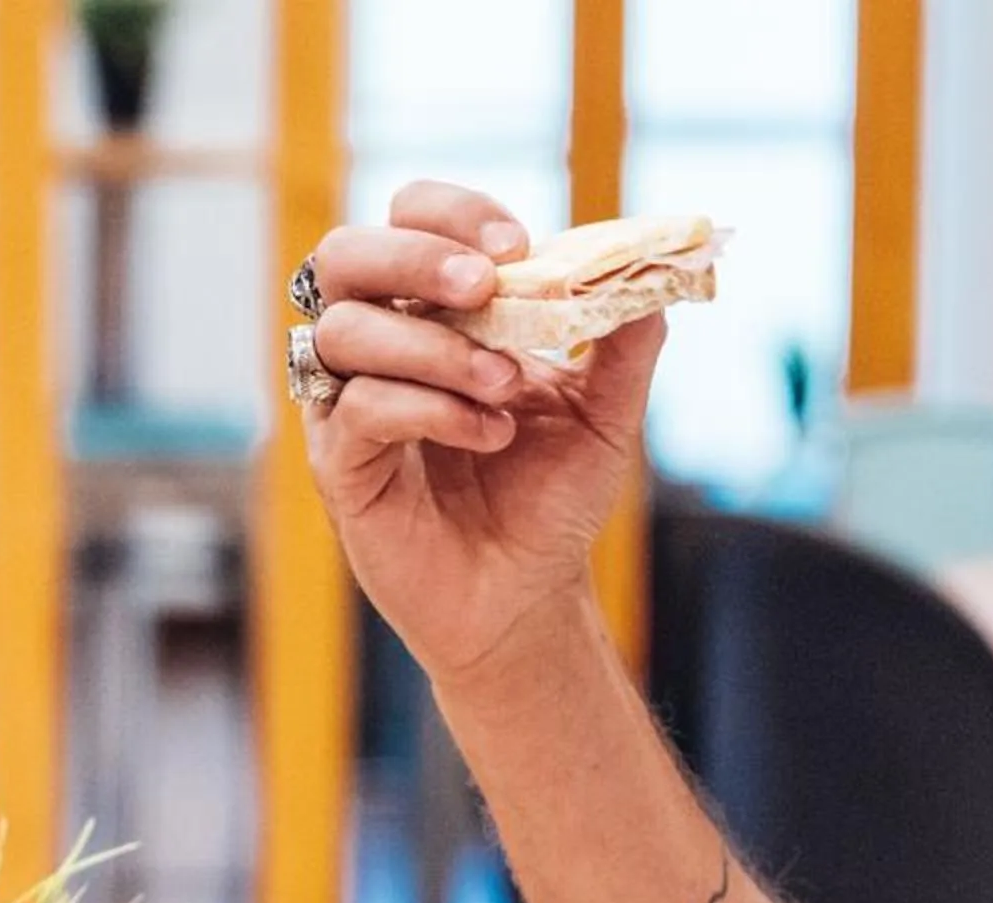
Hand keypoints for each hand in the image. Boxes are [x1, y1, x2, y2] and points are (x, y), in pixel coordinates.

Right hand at [304, 182, 665, 686]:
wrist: (525, 597)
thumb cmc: (548, 499)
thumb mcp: (606, 411)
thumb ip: (626, 338)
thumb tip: (654, 263)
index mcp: (431, 313)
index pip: (408, 218)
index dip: (452, 215)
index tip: (519, 246)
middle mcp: (377, 348)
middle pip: (344, 255)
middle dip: (415, 256)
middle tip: (485, 285)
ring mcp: (347, 406)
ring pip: (347, 331)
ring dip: (436, 345)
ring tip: (505, 385)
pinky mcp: (339, 467)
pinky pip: (362, 407)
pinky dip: (431, 408)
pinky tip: (488, 434)